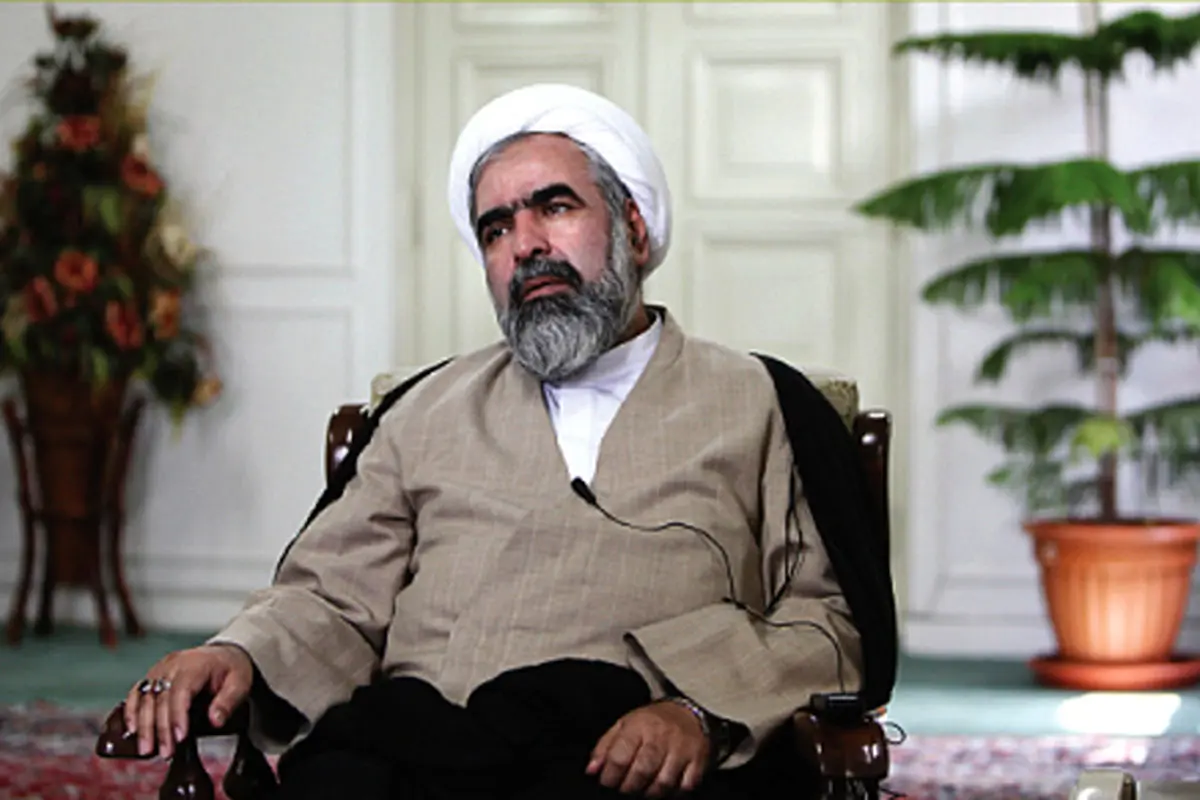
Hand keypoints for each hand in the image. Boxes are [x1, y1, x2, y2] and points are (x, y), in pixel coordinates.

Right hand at [123, 643, 252, 758]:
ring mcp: (160, 669)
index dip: (178, 716)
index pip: (181, 691)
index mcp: (195, 664)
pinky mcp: (153, 675)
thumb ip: (228, 702)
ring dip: (144, 725)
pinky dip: (131, 711)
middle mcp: (174, 664)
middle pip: (161, 698)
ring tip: (147, 749)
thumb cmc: (231, 669)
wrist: (224, 654)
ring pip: (145, 697)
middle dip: (161, 728)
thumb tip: (215, 720)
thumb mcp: (240, 683)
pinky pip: (137, 692)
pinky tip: (133, 730)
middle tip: (165, 752)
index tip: (179, 737)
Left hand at [586, 700, 709, 796]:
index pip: (620, 756)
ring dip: (650, 793)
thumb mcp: (624, 725)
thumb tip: (591, 770)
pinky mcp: (698, 760)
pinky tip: (665, 789)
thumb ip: (605, 746)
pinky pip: (685, 786)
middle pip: (642, 771)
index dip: (609, 776)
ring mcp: (681, 749)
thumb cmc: (652, 722)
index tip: (607, 782)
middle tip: (625, 790)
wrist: (689, 713)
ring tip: (643, 790)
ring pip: (663, 782)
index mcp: (638, 726)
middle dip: (629, 787)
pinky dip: (674, 793)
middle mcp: (660, 736)